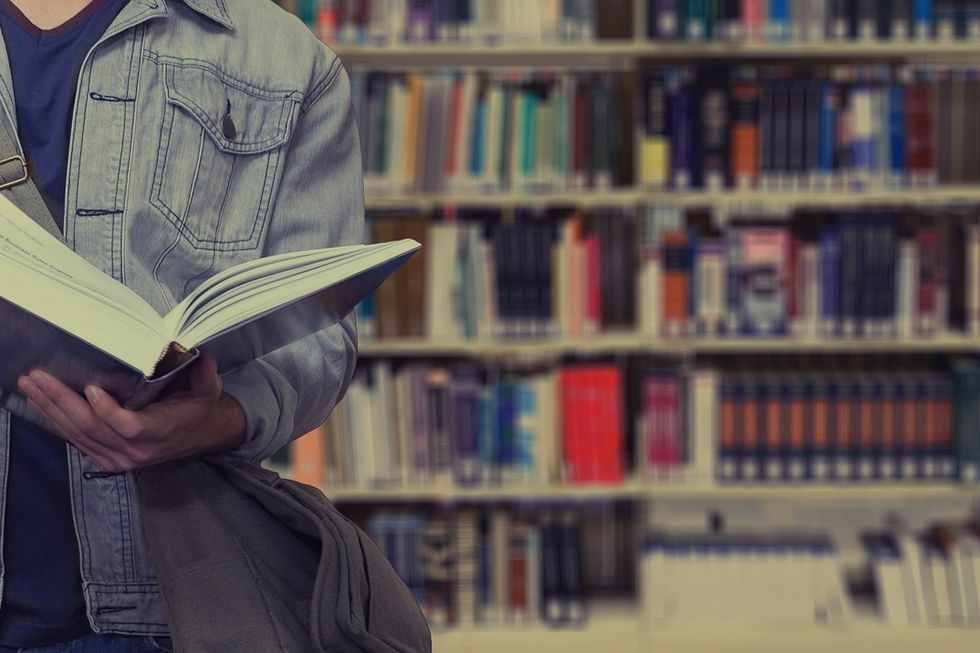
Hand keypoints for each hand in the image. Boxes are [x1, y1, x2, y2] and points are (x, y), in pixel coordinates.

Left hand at [17, 356, 245, 471]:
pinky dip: (56, 420)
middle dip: (62, 401)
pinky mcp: (105, 459)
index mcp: (161, 432)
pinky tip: (40, 402)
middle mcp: (137, 450)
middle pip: (92, 428)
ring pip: (78, 434)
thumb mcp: (207, 390)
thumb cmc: (196, 409)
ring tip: (31, 385)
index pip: (130, 426)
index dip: (108, 410)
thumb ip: (205, 375)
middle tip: (39, 377)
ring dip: (51, 408)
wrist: (194, 436)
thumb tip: (203, 356)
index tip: (91, 388)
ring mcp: (118, 458)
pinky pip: (76, 440)